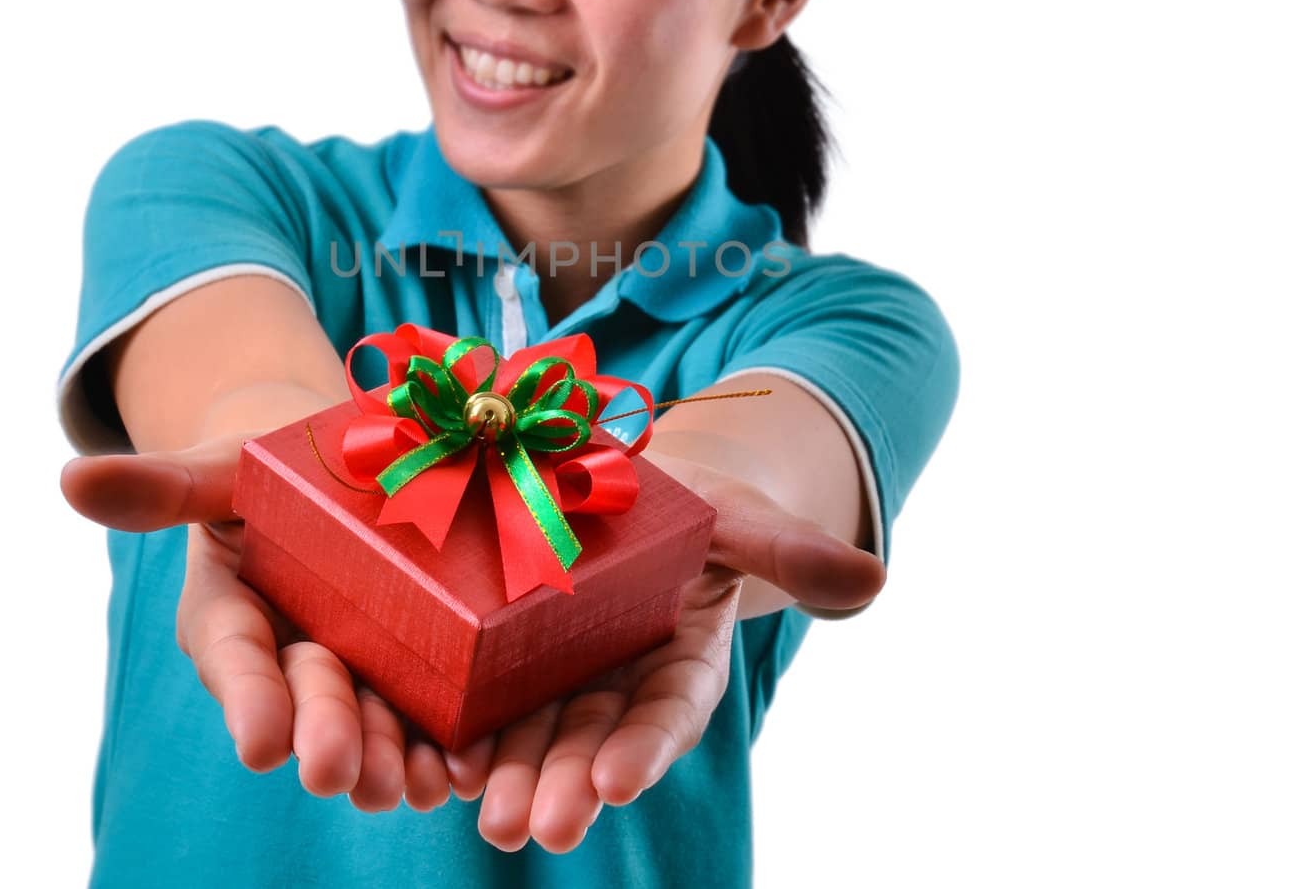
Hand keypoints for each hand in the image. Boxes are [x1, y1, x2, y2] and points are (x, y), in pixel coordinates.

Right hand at [59, 436, 483, 811]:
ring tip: (412, 785)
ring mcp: (353, 665)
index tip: (260, 743)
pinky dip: (447, 743)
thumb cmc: (261, 468)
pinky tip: (467, 767)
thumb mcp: (218, 467)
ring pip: (369, 721)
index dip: (249, 700)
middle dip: (325, 737)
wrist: (335, 461)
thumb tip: (71, 479)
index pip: (234, 659)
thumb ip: (161, 484)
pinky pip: (429, 712)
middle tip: (340, 775)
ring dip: (388, 758)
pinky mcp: (414, 666)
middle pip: (307, 701)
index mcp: (230, 615)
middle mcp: (288, 654)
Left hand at [446, 455, 886, 853]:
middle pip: (594, 741)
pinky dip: (467, 737)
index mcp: (681, 656)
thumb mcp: (742, 517)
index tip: (621, 780)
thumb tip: (872, 578)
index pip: (667, 710)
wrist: (630, 486)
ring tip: (489, 819)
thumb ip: (792, 551)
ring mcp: (562, 673)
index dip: (646, 746)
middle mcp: (619, 679)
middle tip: (538, 829)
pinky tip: (443, 766)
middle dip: (567, 784)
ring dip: (512, 777)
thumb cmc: (700, 508)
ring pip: (536, 735)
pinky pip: (484, 701)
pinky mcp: (508, 657)